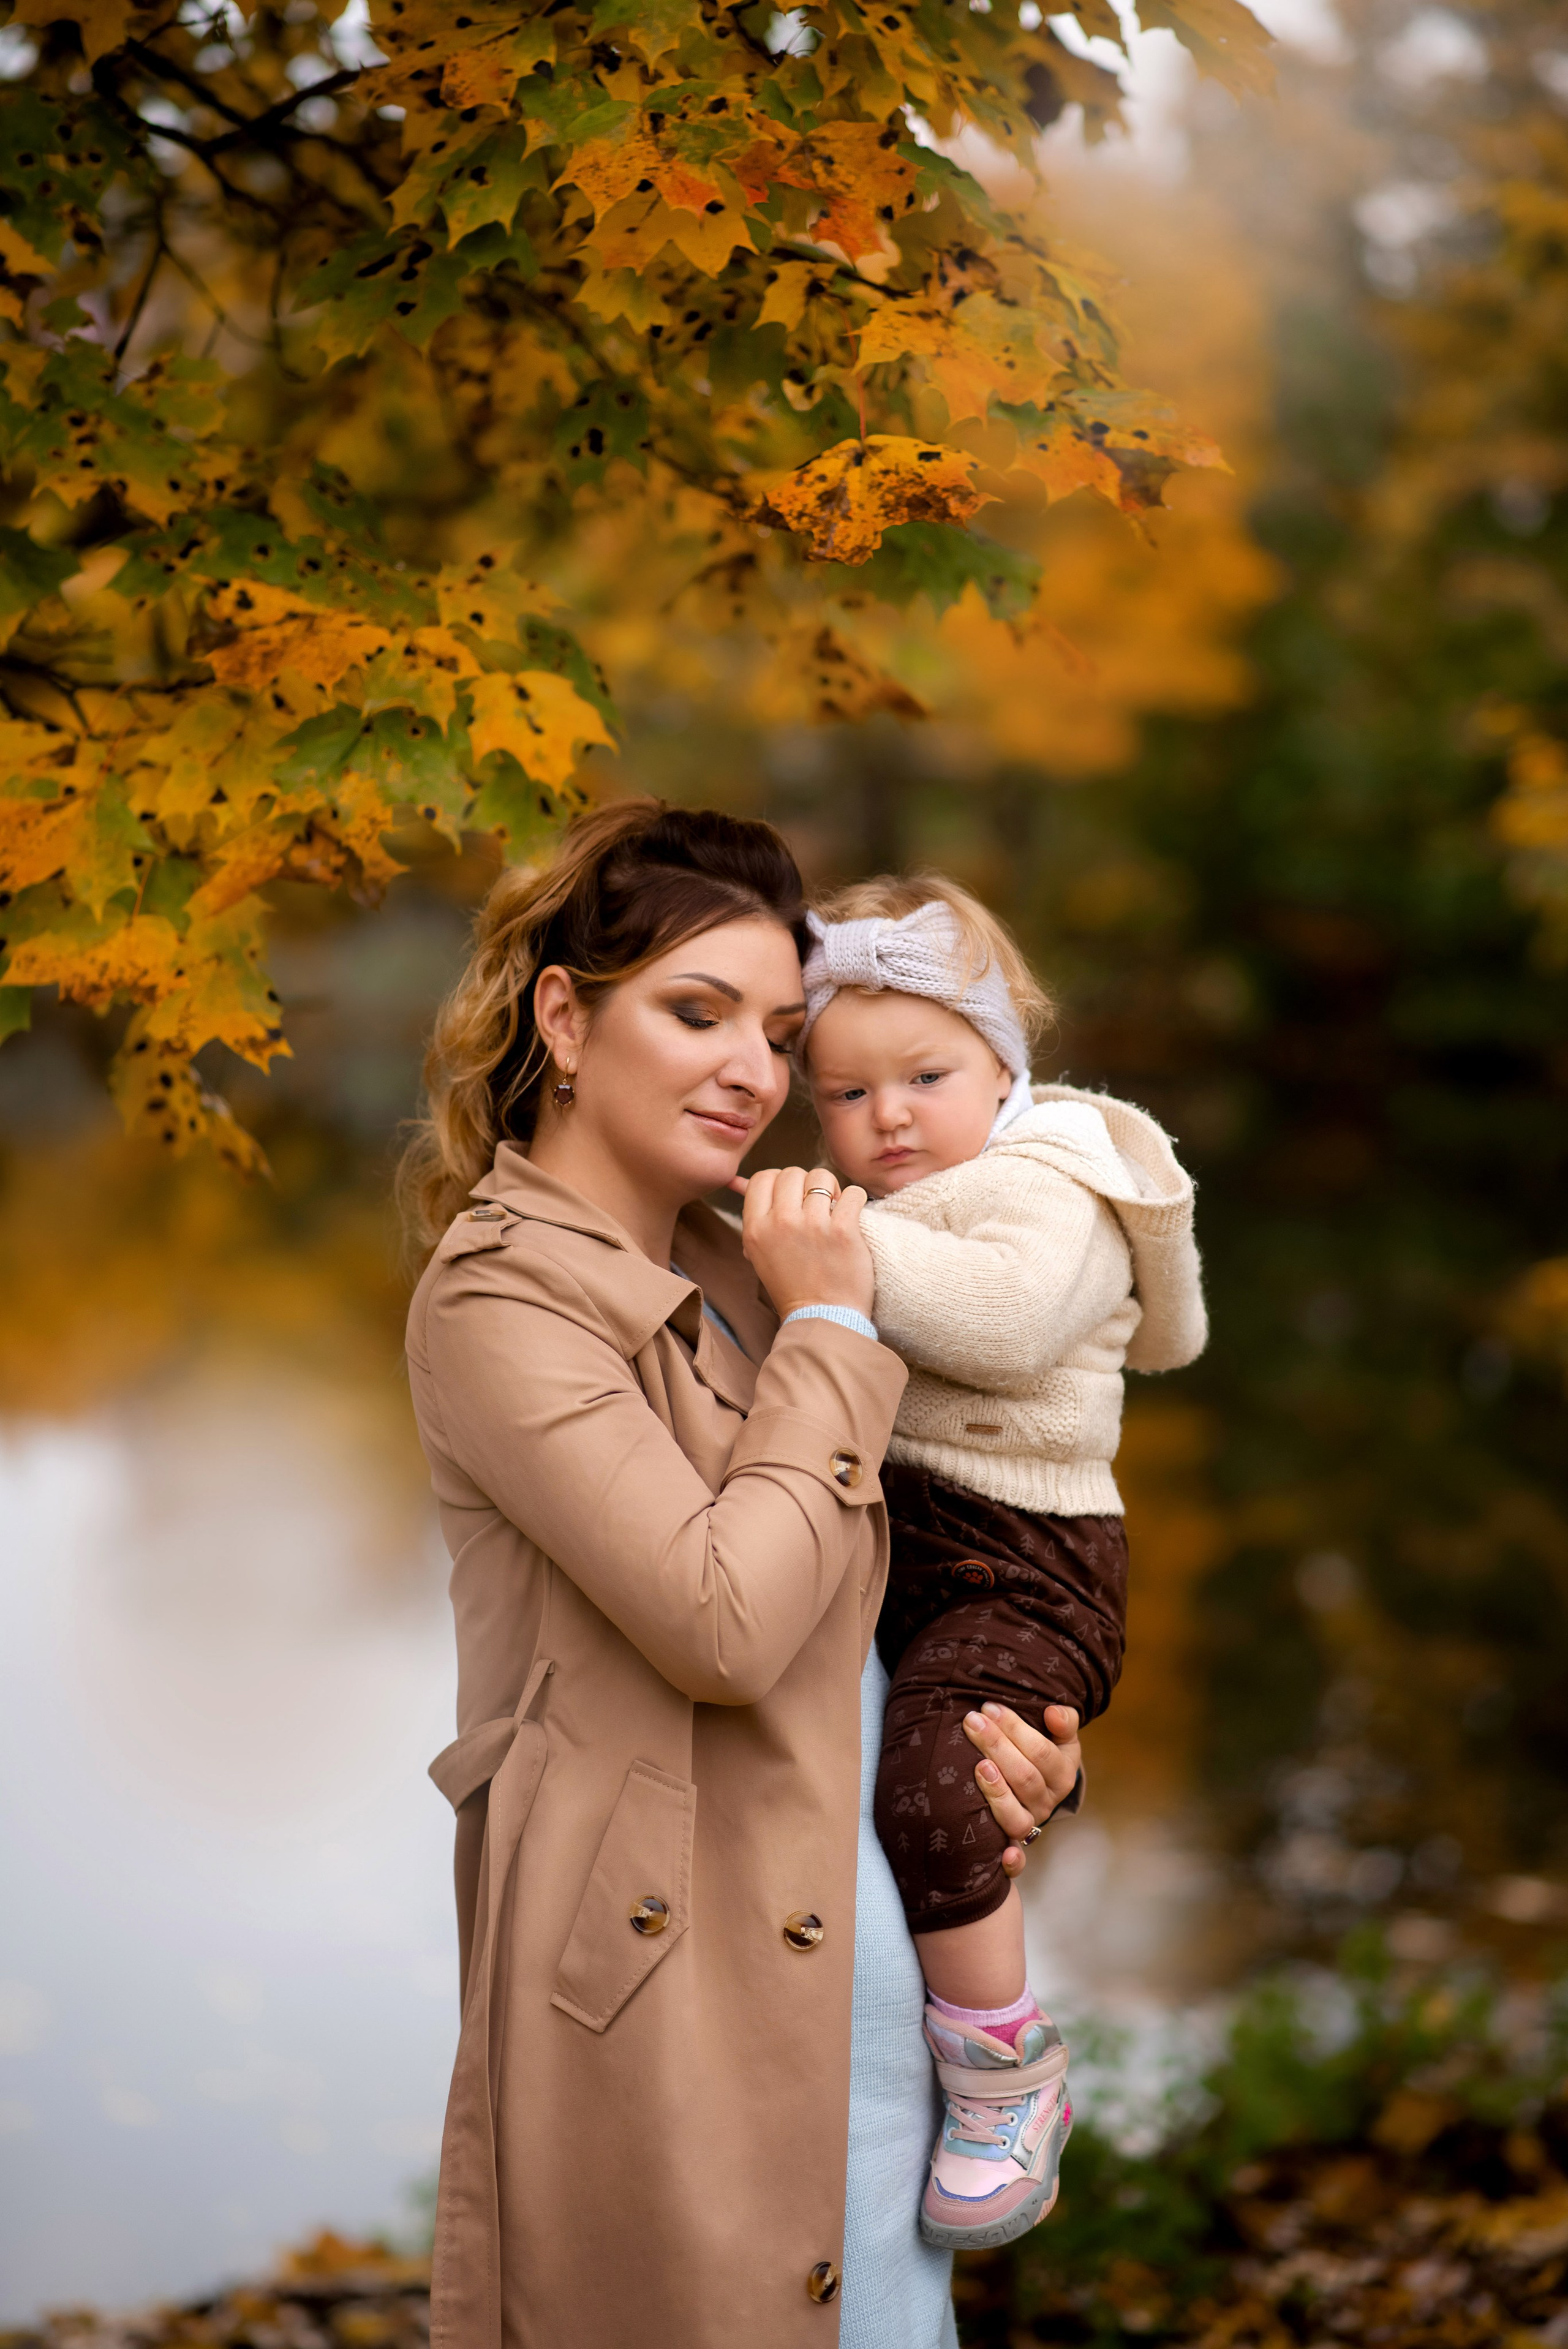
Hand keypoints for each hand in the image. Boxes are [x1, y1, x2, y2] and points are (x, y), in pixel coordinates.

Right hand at [729, 1164, 874, 1320]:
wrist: (823, 1319)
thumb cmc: (793, 1287)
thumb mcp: (759, 1253)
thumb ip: (755, 1217)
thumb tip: (738, 1180)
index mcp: (756, 1229)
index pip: (763, 1177)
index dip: (780, 1180)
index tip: (792, 1196)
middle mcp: (781, 1223)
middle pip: (792, 1172)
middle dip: (806, 1183)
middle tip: (816, 1205)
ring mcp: (813, 1226)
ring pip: (822, 1176)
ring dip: (832, 1190)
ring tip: (834, 1210)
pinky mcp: (843, 1231)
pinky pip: (853, 1193)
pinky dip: (855, 1201)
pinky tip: (851, 1217)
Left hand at [963, 1702, 1081, 1875]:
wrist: (1038, 1782)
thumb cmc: (1041, 1750)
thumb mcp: (1060, 1735)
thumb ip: (1063, 1721)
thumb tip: (1052, 1713)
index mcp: (1063, 1774)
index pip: (1040, 1752)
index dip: (1014, 1729)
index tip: (988, 1708)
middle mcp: (1048, 1803)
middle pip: (1025, 1778)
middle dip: (997, 1746)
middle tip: (972, 1722)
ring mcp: (1031, 1824)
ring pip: (1016, 1816)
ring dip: (997, 1792)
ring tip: (979, 1766)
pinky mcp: (1014, 1843)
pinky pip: (1017, 1861)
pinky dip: (1012, 1861)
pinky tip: (1003, 1853)